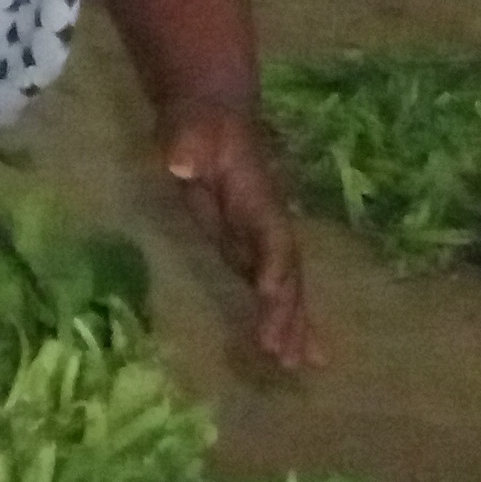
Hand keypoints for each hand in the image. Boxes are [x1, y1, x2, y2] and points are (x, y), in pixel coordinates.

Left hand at [164, 103, 322, 372]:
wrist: (212, 114)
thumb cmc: (199, 121)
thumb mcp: (188, 126)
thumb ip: (187, 144)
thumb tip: (179, 164)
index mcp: (257, 198)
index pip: (272, 236)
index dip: (273, 262)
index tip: (270, 293)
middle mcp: (267, 223)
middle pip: (285, 272)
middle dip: (288, 312)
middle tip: (287, 356)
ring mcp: (259, 237)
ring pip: (284, 287)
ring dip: (293, 325)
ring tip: (301, 366)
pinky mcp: (246, 246)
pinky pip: (269, 288)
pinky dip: (281, 318)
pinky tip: (291, 351)